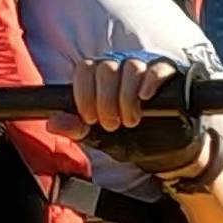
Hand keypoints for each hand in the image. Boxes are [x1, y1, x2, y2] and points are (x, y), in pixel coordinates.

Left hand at [70, 49, 215, 186]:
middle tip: (111, 124)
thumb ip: (77, 129)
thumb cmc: (131, 141)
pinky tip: (145, 97)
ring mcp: (146, 71)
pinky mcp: (169, 77)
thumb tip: (52, 123)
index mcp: (101, 80)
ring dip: (126, 97)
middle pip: (106, 69)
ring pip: (131, 68)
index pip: (85, 69)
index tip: (89, 117)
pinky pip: (159, 68)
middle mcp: (121, 70)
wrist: (164, 155)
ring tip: (131, 121)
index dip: (84, 93)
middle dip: (105, 100)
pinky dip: (151, 81)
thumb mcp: (100, 139)